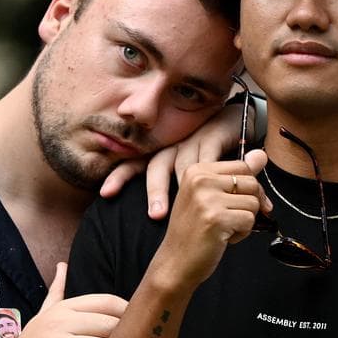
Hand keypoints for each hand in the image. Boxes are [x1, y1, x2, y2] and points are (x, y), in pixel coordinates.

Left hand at [100, 99, 246, 219]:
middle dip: (155, 191)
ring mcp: (192, 139)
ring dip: (182, 185)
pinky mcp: (212, 136)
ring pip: (182, 164)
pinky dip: (209, 173)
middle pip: (157, 166)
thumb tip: (154, 212)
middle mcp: (172, 145)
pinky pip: (208, 156)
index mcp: (161, 153)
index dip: (120, 177)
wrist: (232, 121)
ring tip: (187, 206)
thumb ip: (172, 183)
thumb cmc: (205, 150)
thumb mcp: (185, 164)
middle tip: (156, 215)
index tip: (105, 194)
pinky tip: (212, 189)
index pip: (135, 164)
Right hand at [149, 149, 269, 289]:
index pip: (242, 166)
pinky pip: (250, 220)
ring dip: (245, 221)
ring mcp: (207, 198)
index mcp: (197, 170)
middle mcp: (200, 180)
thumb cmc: (194, 231)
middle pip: (251, 182)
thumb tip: (261, 155)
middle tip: (231, 219)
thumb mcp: (211, 197)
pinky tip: (223, 238)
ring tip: (224, 229)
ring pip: (253, 203)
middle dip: (250, 205)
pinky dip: (242, 234)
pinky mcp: (217, 218)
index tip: (242, 203)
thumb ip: (236, 176)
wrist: (175, 262)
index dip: (250, 187)